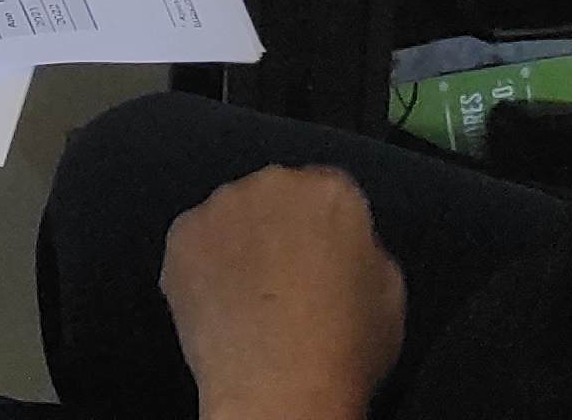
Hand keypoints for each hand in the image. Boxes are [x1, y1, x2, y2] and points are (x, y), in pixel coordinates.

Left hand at [161, 165, 407, 419]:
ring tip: (250, 299)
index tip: (324, 257)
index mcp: (331, 192)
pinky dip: (204, 266)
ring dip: (239, 243)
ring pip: (232, 216)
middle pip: (277, 195)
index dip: (326, 228)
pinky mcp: (181, 235)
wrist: (278, 387)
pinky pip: (196, 242)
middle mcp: (272, 183)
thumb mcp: (389, 294)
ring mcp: (220, 206)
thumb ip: (365, 250)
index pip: (329, 191)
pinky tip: (221, 306)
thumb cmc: (344, 349)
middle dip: (280, 226)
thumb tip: (344, 247)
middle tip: (286, 279)